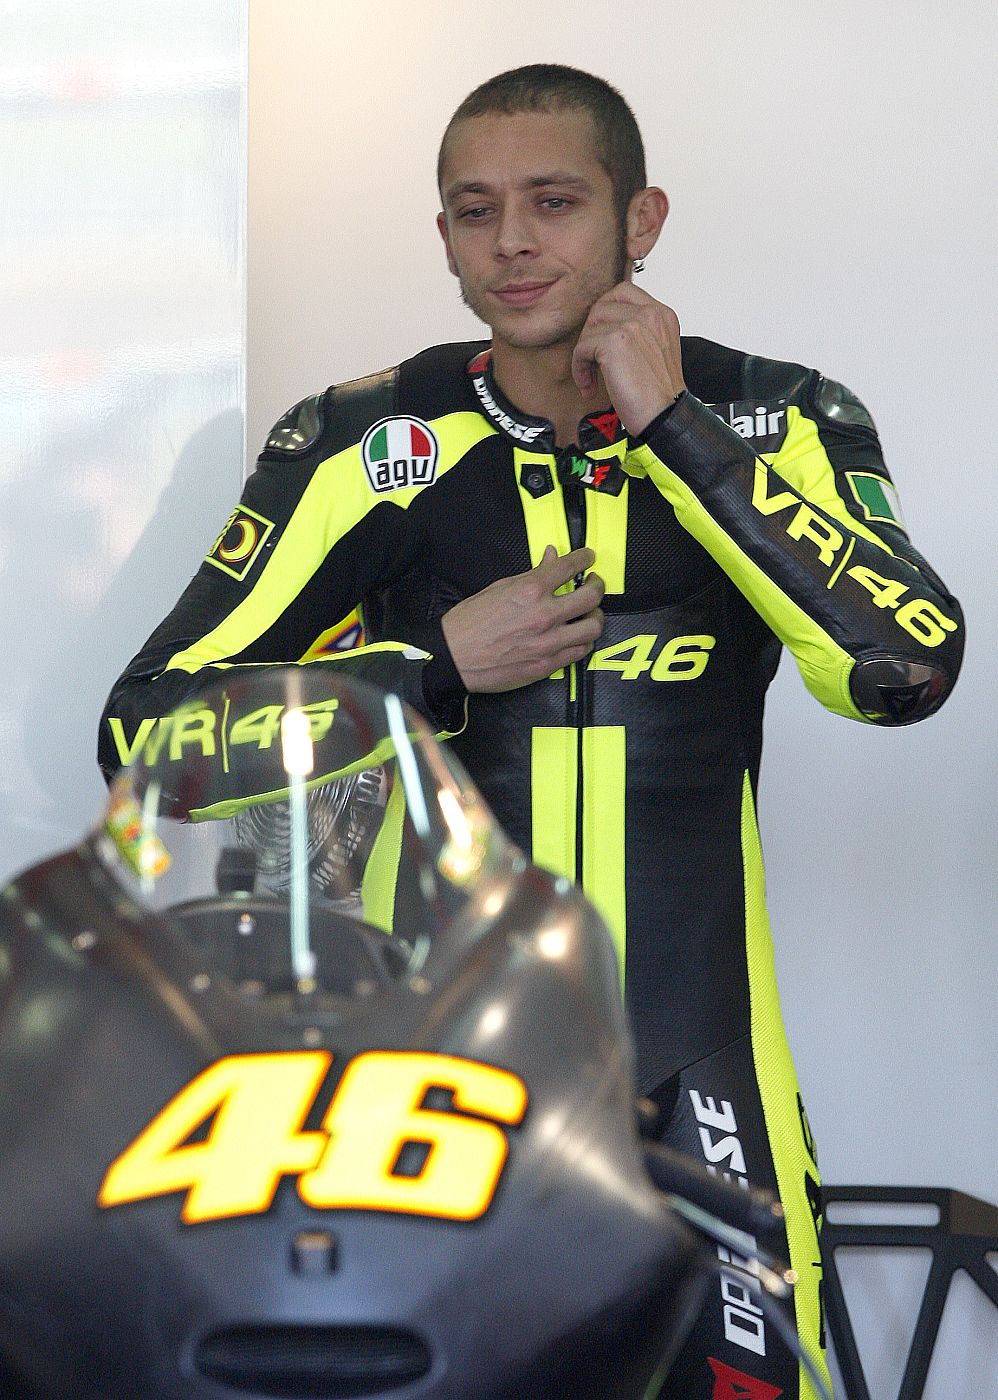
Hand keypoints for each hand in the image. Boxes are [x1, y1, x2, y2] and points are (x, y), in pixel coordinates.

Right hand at [441, 546, 604, 692]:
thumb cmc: (470, 623)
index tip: (588, 557)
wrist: (454, 658)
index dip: (584, 558)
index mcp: (530, 590)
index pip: (570, 567)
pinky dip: (583, 640)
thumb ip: (531, 574)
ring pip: (593, 627)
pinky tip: (577, 635)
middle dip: (597, 585)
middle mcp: (544, 615)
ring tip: (589, 613)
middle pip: (591, 596)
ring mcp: (548, 642)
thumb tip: (550, 558)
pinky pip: (580, 651)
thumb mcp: (499, 588)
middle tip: (593, 584)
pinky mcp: (548, 664)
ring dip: (595, 616)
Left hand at [571, 283, 685, 436]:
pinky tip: (590, 386)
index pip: (623, 292)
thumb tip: (604, 327)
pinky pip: (582, 347)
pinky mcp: (614, 342)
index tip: (602, 338)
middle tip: (594, 358)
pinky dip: (580, 368)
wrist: (664, 416)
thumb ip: (638, 332)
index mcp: (662, 315)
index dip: (605, 313)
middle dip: (592, 333)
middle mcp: (650, 314)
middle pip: (602, 306)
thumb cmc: (658, 394)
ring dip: (584, 353)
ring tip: (592, 376)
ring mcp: (633, 325)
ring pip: (590, 327)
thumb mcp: (656, 350)